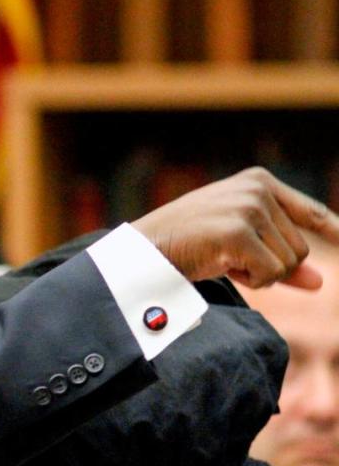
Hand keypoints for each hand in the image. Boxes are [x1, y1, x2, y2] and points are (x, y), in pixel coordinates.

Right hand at [132, 167, 338, 289]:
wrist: (145, 249)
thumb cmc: (187, 243)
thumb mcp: (238, 245)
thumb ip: (279, 258)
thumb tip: (320, 284)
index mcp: (259, 182)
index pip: (311, 212)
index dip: (334, 231)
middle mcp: (258, 190)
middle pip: (300, 249)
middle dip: (272, 266)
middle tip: (232, 261)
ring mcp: (248, 209)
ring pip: (288, 263)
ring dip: (260, 274)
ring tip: (223, 260)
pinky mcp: (237, 232)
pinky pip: (270, 273)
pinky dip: (250, 281)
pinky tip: (222, 267)